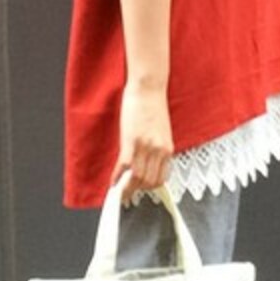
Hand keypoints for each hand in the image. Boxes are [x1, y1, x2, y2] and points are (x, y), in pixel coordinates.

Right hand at [110, 84, 172, 202]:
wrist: (149, 87)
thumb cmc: (153, 105)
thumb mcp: (159, 131)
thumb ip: (155, 148)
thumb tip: (145, 163)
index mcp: (167, 148)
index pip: (160, 178)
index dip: (148, 187)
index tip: (140, 189)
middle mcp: (159, 150)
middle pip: (148, 182)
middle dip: (136, 190)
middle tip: (126, 193)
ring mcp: (145, 147)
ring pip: (137, 178)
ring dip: (126, 187)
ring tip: (118, 190)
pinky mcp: (131, 141)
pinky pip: (124, 166)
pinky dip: (117, 177)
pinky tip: (112, 181)